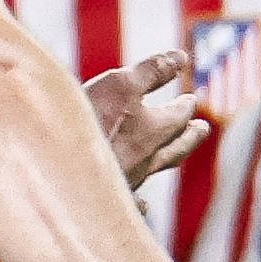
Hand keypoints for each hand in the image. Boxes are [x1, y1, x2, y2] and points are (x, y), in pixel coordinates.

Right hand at [83, 50, 205, 189]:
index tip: (192, 99)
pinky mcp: (106, 199)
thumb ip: (153, 71)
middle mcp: (146, 159)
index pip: (179, 114)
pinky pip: (131, 200)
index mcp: (154, 129)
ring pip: (156, 170)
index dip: (186, 105)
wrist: (58, 170)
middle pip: (176, 146)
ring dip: (169, 159)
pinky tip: (144, 203)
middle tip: (202, 128)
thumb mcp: (122, 85)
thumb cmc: (91, 125)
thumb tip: (181, 58)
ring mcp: (128, 181)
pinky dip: (140, 199)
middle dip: (190, 135)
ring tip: (175, 156)